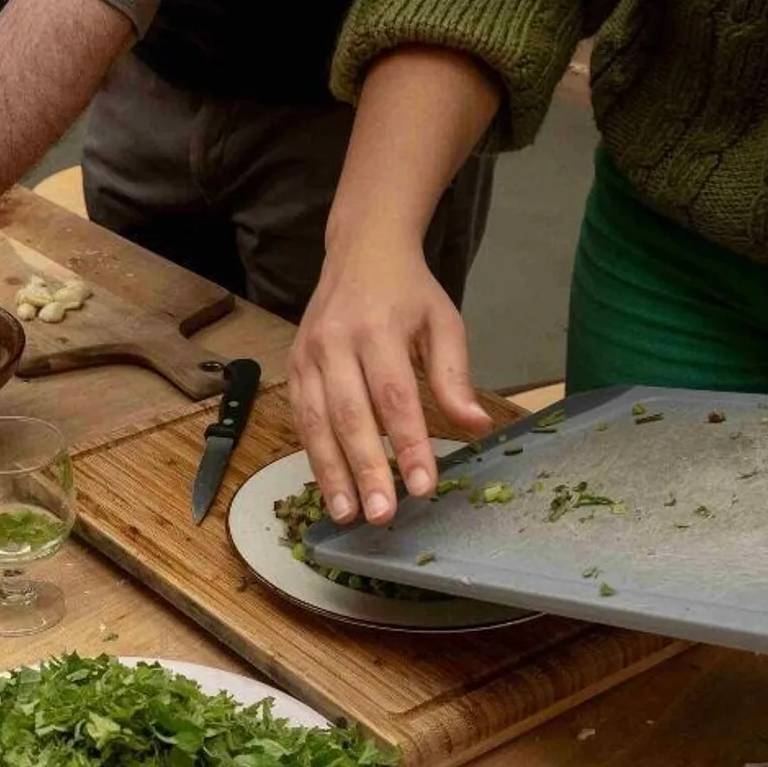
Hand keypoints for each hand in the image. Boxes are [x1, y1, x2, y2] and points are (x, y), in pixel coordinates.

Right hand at [288, 239, 491, 526]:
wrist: (359, 252)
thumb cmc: (408, 293)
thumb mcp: (443, 322)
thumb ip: (454, 375)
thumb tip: (474, 425)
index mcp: (377, 328)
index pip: (395, 396)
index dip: (408, 444)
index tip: (423, 485)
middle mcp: (335, 342)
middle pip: (351, 416)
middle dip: (366, 469)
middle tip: (381, 514)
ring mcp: (307, 356)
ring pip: (316, 423)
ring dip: (332, 474)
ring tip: (348, 514)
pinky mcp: (293, 368)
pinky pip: (301, 420)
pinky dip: (315, 457)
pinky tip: (330, 488)